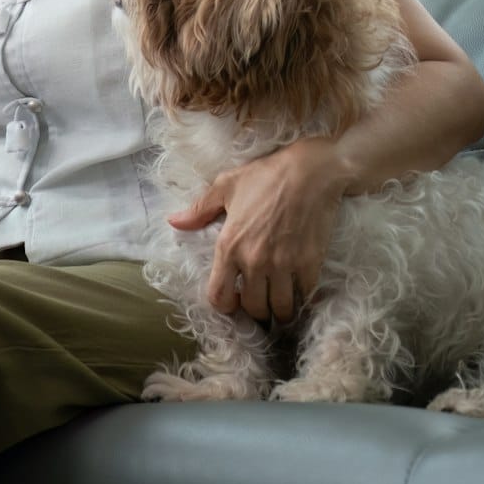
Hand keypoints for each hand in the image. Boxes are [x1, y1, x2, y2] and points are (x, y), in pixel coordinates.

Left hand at [168, 137, 347, 322]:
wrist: (310, 173)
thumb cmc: (265, 177)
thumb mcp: (225, 187)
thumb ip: (199, 210)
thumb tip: (173, 222)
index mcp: (229, 246)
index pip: (219, 296)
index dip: (224, 305)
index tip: (232, 301)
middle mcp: (254, 261)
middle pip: (253, 308)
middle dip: (255, 310)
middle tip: (259, 301)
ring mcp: (284, 265)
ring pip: (281, 309)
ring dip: (280, 310)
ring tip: (279, 303)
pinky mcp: (310, 264)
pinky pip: (305, 296)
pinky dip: (302, 299)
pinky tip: (299, 292)